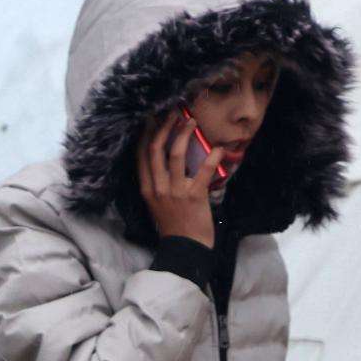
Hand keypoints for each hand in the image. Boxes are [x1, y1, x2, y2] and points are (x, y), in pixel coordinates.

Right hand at [141, 112, 216, 246]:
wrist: (186, 248)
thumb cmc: (174, 225)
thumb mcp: (157, 202)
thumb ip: (157, 181)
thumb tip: (164, 157)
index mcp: (147, 188)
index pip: (141, 154)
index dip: (147, 133)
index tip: (153, 117)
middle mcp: (157, 187)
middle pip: (155, 149)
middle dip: (164, 126)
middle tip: (173, 112)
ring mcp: (175, 192)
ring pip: (174, 154)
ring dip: (183, 134)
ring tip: (191, 121)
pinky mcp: (193, 196)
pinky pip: (203, 171)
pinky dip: (212, 158)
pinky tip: (219, 148)